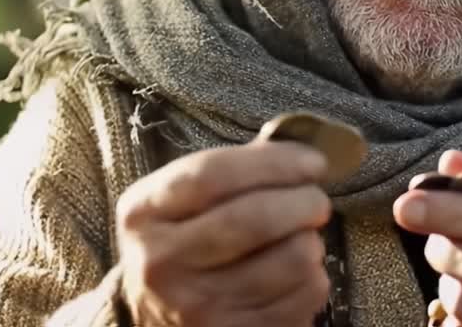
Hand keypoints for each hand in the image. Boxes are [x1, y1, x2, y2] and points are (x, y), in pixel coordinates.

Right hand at [115, 141, 332, 326]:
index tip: (312, 161)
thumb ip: (233, 172)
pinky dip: (314, 277)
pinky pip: (304, 295)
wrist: (157, 320)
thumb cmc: (183, 244)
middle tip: (316, 200)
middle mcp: (162, 262)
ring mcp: (198, 306)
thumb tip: (300, 150)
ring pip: (291, 259)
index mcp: (144, 213)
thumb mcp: (181, 203)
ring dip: (311, 242)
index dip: (274, 162)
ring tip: (300, 238)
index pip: (213, 175)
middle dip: (303, 201)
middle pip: (254, 218)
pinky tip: (295, 272)